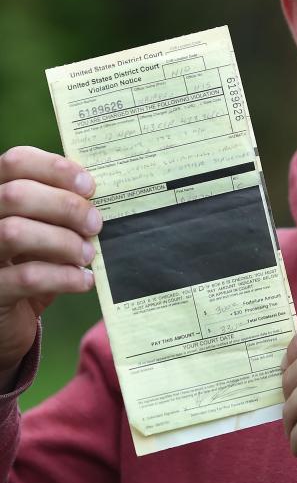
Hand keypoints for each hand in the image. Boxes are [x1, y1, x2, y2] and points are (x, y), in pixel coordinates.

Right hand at [0, 147, 99, 383]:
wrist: (7, 320)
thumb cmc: (30, 265)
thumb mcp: (44, 232)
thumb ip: (61, 211)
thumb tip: (101, 196)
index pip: (15, 161)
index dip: (55, 167)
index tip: (90, 185)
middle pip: (15, 194)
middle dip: (64, 206)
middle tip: (95, 223)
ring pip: (13, 232)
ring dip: (62, 241)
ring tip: (88, 254)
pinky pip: (27, 277)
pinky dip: (64, 277)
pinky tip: (84, 280)